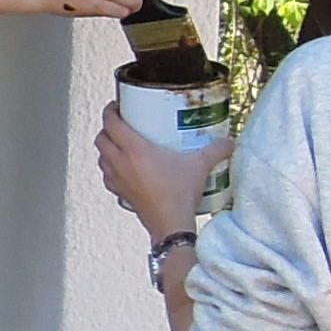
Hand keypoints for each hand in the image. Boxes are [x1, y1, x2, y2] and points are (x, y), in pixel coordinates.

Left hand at [96, 102, 217, 243]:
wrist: (170, 224)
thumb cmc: (180, 194)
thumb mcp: (200, 165)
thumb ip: (216, 150)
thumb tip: (230, 142)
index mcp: (135, 149)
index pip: (111, 123)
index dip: (110, 111)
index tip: (117, 105)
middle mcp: (120, 162)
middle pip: (101, 138)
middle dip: (106, 128)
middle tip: (120, 123)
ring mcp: (117, 179)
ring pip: (101, 157)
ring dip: (106, 148)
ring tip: (120, 144)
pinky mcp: (120, 194)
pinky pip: (107, 176)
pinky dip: (110, 169)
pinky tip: (123, 169)